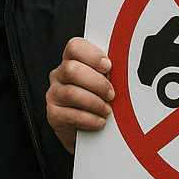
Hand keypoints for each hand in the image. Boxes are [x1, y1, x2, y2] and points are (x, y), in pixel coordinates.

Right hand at [46, 37, 115, 153]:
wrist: (85, 132)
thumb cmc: (98, 100)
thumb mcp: (103, 82)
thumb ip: (108, 73)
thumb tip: (125, 71)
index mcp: (72, 60)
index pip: (74, 47)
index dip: (92, 55)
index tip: (108, 66)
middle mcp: (59, 75)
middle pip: (71, 70)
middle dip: (96, 83)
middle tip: (111, 94)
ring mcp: (54, 94)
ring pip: (71, 93)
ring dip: (95, 103)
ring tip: (107, 110)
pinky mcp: (53, 115)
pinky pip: (70, 116)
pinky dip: (89, 120)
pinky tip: (100, 122)